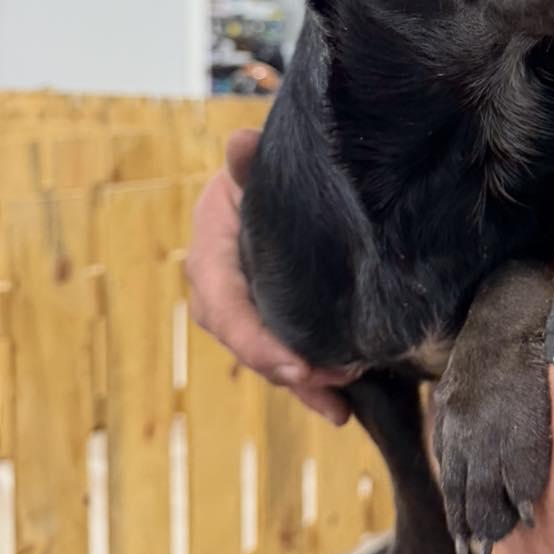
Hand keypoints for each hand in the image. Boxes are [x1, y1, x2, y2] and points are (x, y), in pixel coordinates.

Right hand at [184, 128, 354, 424]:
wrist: (286, 183)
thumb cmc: (267, 171)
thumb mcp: (256, 165)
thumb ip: (249, 163)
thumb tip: (239, 142)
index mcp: (213, 251)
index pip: (223, 304)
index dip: (254, 340)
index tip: (294, 365)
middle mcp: (224, 287)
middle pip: (245, 339)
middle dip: (284, 367)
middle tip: (332, 380)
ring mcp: (252, 307)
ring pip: (270, 355)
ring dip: (303, 383)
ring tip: (339, 401)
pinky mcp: (279, 320)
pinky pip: (290, 357)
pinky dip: (312, 386)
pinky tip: (339, 411)